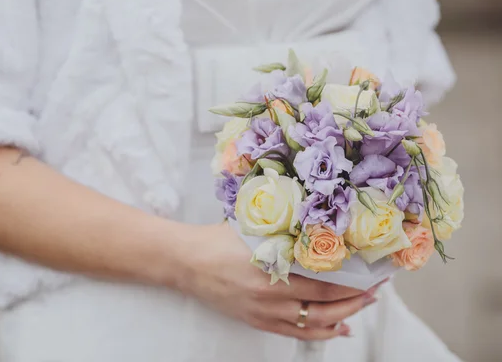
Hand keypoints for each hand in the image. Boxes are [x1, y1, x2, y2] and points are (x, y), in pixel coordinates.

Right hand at [178, 222, 384, 340]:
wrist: (188, 262)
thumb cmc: (219, 240)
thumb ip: (286, 232)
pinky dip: (322, 333)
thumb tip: (320, 230)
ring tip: (363, 306)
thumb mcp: (255, 229)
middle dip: (356, 299)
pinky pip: (297, 333)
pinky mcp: (257, 322)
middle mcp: (271, 297)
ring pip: (315, 323)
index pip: (325, 282)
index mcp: (272, 270)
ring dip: (344, 317)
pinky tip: (338, 329)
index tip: (372, 272)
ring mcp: (264, 313)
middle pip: (326, 306)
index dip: (353, 280)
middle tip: (376, 289)